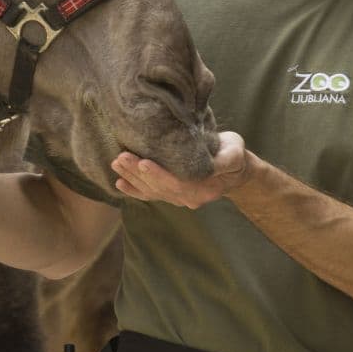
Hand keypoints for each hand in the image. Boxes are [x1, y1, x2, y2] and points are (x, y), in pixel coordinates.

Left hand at [111, 131, 249, 208]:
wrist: (236, 169)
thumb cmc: (234, 154)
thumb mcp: (235, 153)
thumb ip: (223, 160)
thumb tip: (209, 163)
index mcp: (205, 188)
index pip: (178, 184)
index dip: (159, 175)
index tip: (143, 162)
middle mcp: (190, 198)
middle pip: (161, 188)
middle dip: (139, 174)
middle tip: (121, 158)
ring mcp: (180, 198)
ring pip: (153, 191)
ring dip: (132, 179)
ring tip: (116, 163)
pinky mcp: (172, 193)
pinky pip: (151, 195)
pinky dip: (134, 190)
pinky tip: (119, 183)